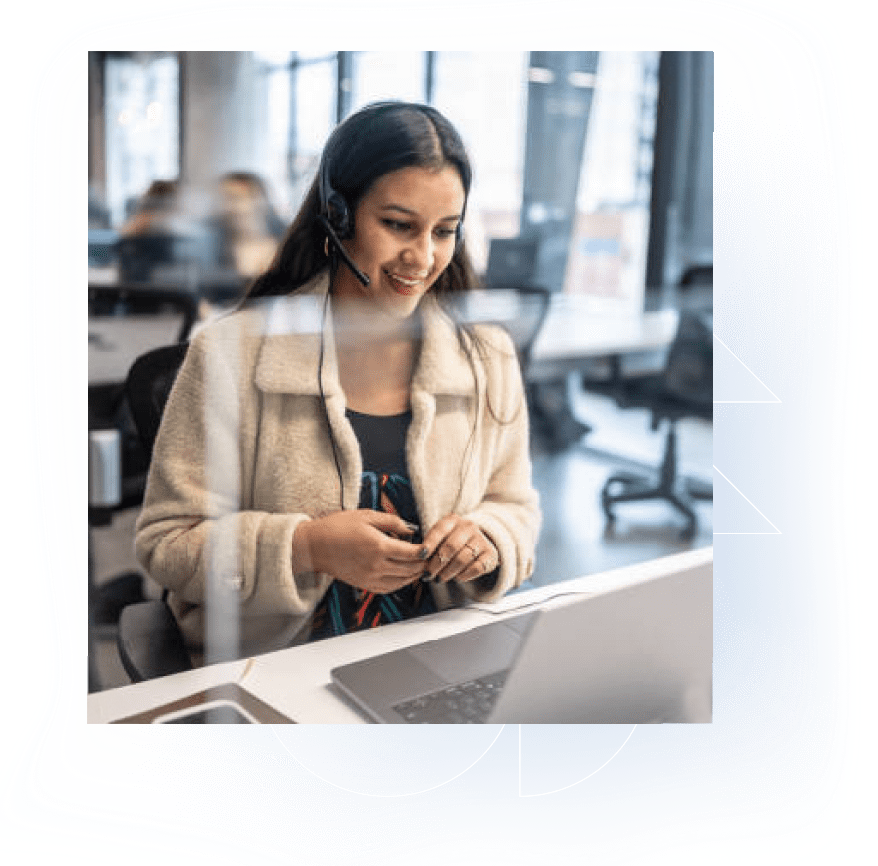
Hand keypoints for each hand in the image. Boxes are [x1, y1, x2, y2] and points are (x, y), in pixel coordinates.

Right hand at [293, 510, 425, 593]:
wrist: (314, 546)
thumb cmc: (337, 527)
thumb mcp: (366, 516)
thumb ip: (392, 521)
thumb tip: (410, 529)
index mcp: (379, 546)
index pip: (412, 553)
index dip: (425, 551)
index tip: (431, 546)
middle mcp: (377, 565)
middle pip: (411, 569)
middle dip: (424, 564)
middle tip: (431, 557)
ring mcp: (370, 577)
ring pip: (402, 581)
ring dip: (415, 575)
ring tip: (421, 566)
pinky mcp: (364, 584)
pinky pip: (389, 588)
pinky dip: (401, 584)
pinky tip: (405, 576)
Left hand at [420, 514, 498, 583]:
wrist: (477, 543)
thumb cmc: (451, 541)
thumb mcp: (440, 538)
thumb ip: (429, 546)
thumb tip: (416, 560)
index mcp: (453, 520)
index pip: (439, 530)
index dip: (429, 544)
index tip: (421, 556)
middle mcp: (468, 526)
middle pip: (451, 547)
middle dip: (437, 563)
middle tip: (429, 574)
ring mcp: (481, 539)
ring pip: (462, 559)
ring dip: (448, 572)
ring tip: (440, 579)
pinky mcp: (490, 554)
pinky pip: (476, 568)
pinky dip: (464, 575)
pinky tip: (457, 578)